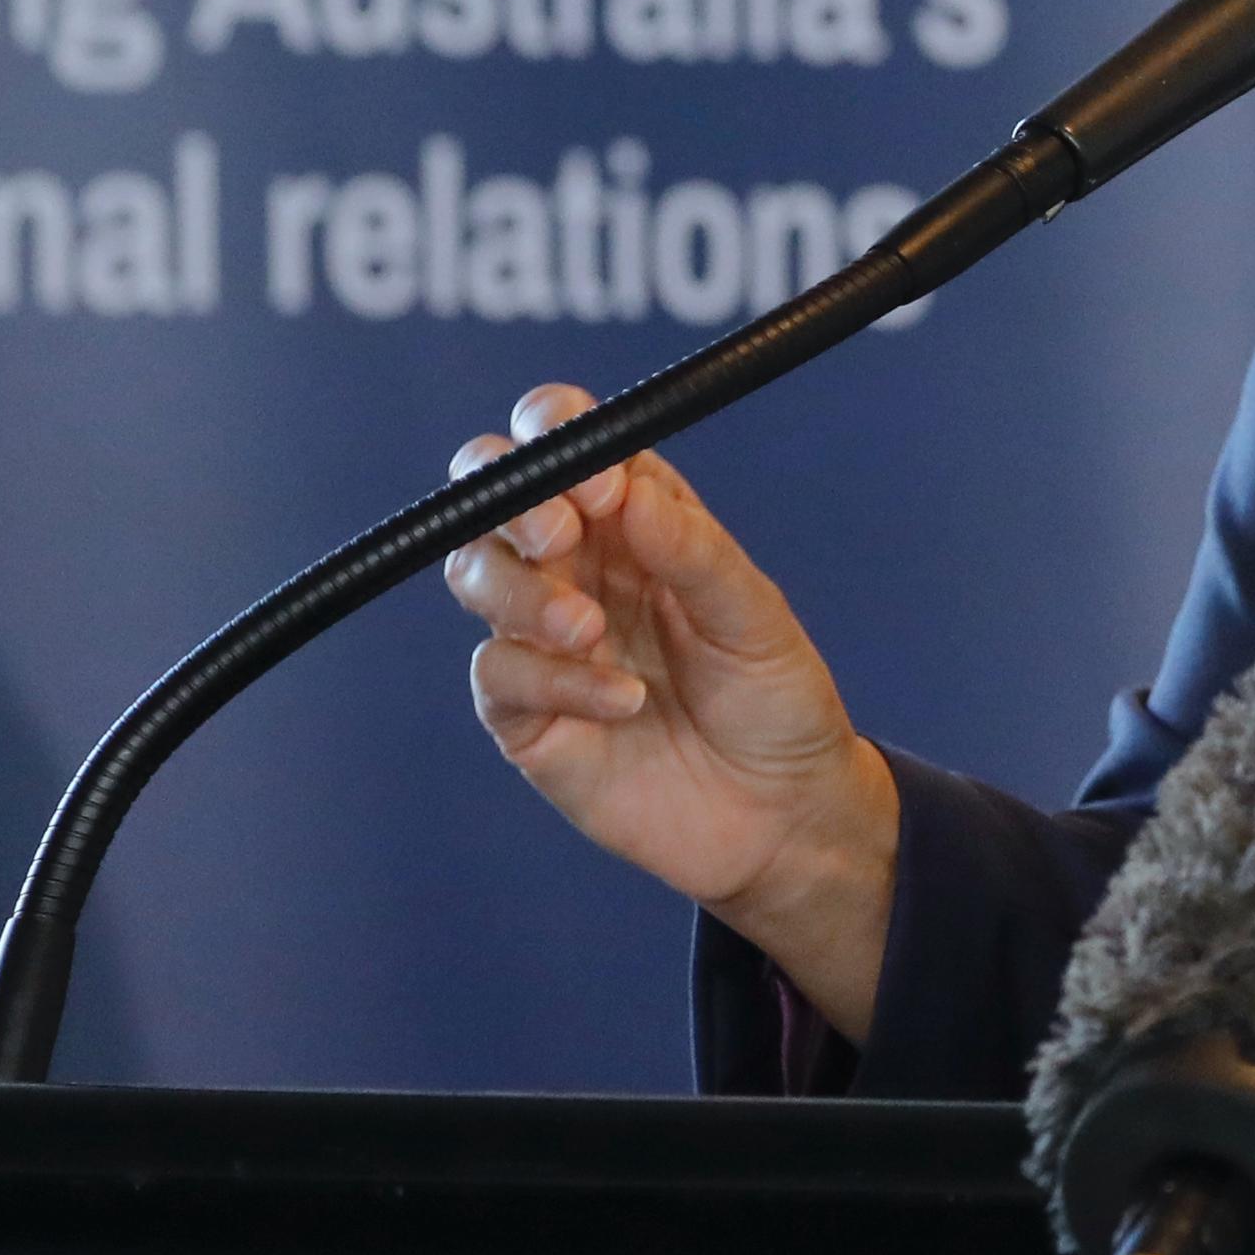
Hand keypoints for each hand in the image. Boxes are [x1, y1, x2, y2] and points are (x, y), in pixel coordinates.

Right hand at [440, 382, 901, 1038]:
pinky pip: (496, 674)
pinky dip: (551, 680)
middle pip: (488, 495)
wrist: (781, 817)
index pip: (560, 442)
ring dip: (521, 591)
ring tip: (592, 630)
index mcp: (631, 518)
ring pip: (473, 572)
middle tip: (562, 534)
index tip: (603, 480)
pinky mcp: (526, 715)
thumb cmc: (775, 698)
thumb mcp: (754, 614)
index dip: (557, 437)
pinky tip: (623, 702)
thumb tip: (627, 484)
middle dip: (508, 499)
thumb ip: (691, 548)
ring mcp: (542, 639)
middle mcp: (574, 565)